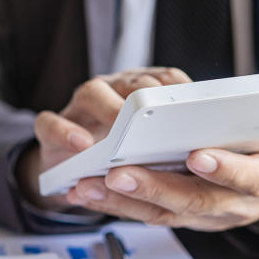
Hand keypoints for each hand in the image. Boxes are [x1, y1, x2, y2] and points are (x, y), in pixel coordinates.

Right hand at [18, 67, 191, 208]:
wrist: (74, 178)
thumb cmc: (121, 162)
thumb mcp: (153, 153)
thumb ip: (172, 143)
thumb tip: (208, 150)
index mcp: (142, 94)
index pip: (164, 80)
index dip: (177, 90)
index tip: (191, 106)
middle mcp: (112, 92)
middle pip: (129, 83)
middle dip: (145, 98)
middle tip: (159, 119)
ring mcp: (79, 107)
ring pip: (91, 93)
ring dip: (108, 110)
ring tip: (122, 131)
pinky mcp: (50, 128)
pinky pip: (50, 122)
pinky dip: (65, 132)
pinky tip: (82, 145)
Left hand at [66, 123, 258, 230]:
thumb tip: (239, 97)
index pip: (254, 178)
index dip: (227, 170)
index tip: (197, 156)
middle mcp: (239, 204)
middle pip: (195, 201)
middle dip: (154, 188)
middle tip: (118, 174)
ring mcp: (210, 215)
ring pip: (164, 213)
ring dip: (122, 201)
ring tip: (87, 186)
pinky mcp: (185, 217)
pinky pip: (147, 214)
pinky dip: (116, 204)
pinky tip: (87, 191)